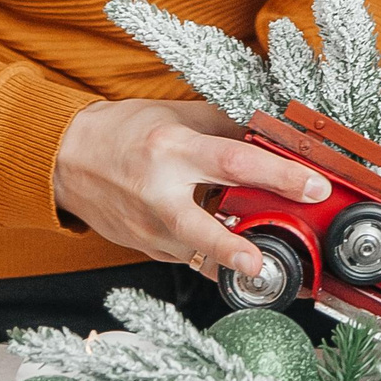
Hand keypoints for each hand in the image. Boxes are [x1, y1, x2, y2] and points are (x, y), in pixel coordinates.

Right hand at [52, 99, 328, 283]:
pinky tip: (235, 252)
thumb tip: (274, 136)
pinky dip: (213, 256)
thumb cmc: (126, 131)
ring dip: (233, 257)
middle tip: (269, 263)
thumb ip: (225, 127)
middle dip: (237, 248)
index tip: (313, 186)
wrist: (66, 159)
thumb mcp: (178, 117)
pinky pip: (188, 256)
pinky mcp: (144, 248)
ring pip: (197, 252)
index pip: (234, 162)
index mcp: (172, 149)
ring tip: (267, 261)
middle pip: (202, 227)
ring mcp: (147, 227)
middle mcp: (157, 192)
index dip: (278, 175)